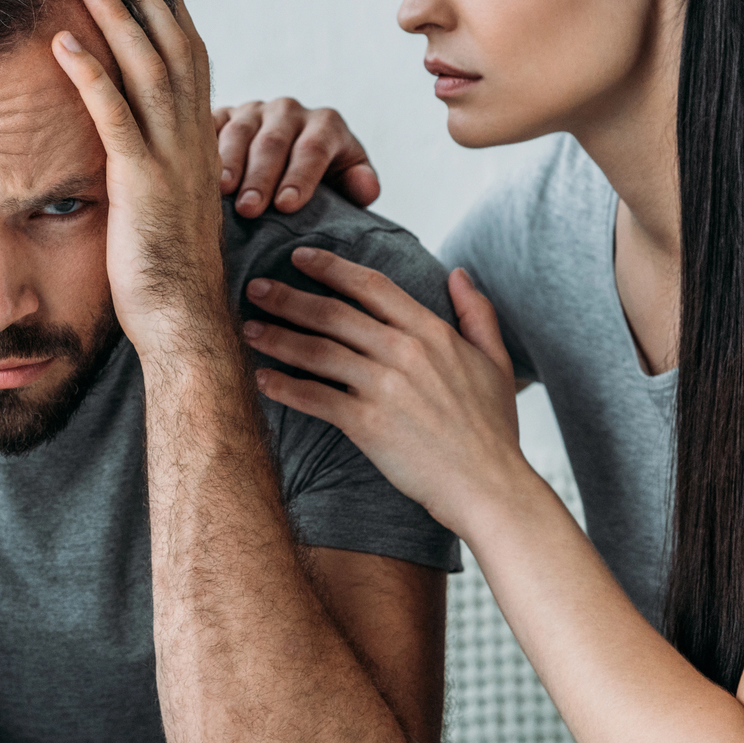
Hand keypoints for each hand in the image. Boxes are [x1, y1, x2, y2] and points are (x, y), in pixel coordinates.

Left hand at [51, 0, 228, 360]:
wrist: (184, 320)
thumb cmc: (166, 274)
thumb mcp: (164, 206)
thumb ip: (153, 167)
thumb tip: (129, 150)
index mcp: (200, 142)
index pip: (189, 57)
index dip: (166, 11)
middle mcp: (193, 140)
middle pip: (172, 45)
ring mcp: (171, 158)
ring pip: (148, 67)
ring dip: (116, 16)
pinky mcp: (141, 182)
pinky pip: (115, 114)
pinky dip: (90, 74)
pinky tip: (63, 43)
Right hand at [213, 99, 380, 217]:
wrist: (290, 159)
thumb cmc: (323, 179)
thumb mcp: (348, 179)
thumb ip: (360, 185)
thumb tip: (364, 188)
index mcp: (325, 124)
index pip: (313, 148)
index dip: (301, 176)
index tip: (287, 206)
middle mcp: (288, 111)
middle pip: (272, 142)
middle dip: (261, 177)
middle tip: (250, 210)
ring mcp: (252, 110)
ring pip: (239, 132)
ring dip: (229, 163)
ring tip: (222, 192)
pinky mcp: (222, 115)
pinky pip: (209, 125)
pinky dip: (201, 146)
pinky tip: (194, 169)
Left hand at [240, 250, 531, 529]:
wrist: (488, 486)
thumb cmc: (492, 430)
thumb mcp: (496, 361)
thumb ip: (477, 312)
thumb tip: (457, 272)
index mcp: (432, 332)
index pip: (372, 286)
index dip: (331, 267)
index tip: (300, 257)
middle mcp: (404, 352)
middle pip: (333, 313)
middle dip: (288, 297)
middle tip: (255, 288)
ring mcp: (383, 387)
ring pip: (317, 351)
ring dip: (277, 337)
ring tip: (248, 330)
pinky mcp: (367, 424)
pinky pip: (315, 398)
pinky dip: (284, 387)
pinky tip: (261, 380)